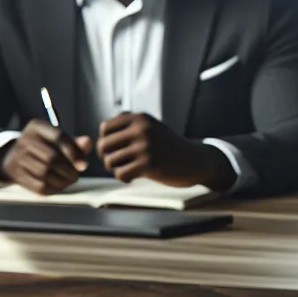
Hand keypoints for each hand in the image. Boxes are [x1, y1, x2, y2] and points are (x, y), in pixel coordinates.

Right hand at [0, 120, 89, 194]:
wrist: (14, 157)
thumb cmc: (44, 147)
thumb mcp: (57, 140)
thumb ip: (74, 143)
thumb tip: (87, 142)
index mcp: (37, 127)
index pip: (58, 137)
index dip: (74, 152)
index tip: (83, 165)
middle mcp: (25, 140)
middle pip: (52, 157)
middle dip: (69, 169)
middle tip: (76, 175)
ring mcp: (18, 158)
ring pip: (45, 172)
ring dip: (62, 180)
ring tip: (69, 180)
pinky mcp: (17, 175)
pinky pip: (38, 185)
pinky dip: (53, 188)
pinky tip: (59, 185)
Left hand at [96, 113, 235, 188]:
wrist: (194, 160)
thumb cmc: (168, 145)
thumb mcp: (151, 126)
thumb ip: (129, 122)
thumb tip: (103, 127)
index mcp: (140, 118)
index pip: (105, 128)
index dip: (105, 141)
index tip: (115, 149)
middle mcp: (142, 129)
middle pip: (103, 145)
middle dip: (107, 156)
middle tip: (118, 162)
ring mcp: (146, 147)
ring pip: (110, 161)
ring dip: (116, 168)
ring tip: (128, 169)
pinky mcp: (150, 164)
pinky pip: (120, 174)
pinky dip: (124, 178)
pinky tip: (133, 177)